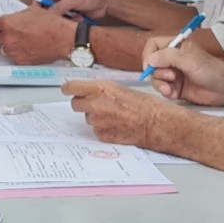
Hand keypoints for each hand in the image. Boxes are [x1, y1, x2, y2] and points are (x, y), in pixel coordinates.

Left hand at [0, 7, 75, 64]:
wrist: (64, 39)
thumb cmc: (52, 26)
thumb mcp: (32, 11)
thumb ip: (18, 16)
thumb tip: (15, 18)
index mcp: (8, 24)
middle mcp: (8, 38)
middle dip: (4, 32)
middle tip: (14, 30)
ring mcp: (14, 51)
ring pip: (4, 47)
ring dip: (10, 43)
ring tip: (23, 39)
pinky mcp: (20, 61)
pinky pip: (13, 56)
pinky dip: (18, 52)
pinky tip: (27, 46)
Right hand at [34, 0, 116, 19]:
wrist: (107, 1)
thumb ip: (57, 8)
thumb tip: (46, 16)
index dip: (37, 6)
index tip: (38, 16)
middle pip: (46, 7)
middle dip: (54, 14)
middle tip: (59, 17)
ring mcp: (64, 3)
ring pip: (55, 16)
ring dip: (63, 18)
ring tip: (73, 16)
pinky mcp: (70, 12)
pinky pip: (63, 20)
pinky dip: (69, 21)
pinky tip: (78, 17)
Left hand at [61, 80, 176, 149]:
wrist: (156, 123)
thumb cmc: (145, 105)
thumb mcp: (121, 89)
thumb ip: (102, 90)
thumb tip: (91, 92)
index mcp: (100, 89)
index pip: (71, 87)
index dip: (68, 88)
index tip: (67, 89)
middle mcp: (96, 104)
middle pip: (75, 104)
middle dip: (82, 103)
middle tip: (94, 103)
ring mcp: (98, 121)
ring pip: (87, 118)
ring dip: (95, 116)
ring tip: (114, 115)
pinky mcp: (102, 135)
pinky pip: (96, 130)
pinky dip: (103, 128)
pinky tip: (117, 125)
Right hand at [141, 35, 223, 107]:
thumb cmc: (212, 70)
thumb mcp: (188, 59)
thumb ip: (167, 56)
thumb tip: (150, 59)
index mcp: (177, 46)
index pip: (153, 45)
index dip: (149, 54)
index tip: (150, 64)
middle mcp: (173, 59)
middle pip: (151, 63)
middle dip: (157, 71)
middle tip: (171, 75)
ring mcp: (174, 74)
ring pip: (155, 78)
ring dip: (160, 82)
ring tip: (172, 86)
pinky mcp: (175, 88)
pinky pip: (162, 89)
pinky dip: (165, 91)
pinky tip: (174, 93)